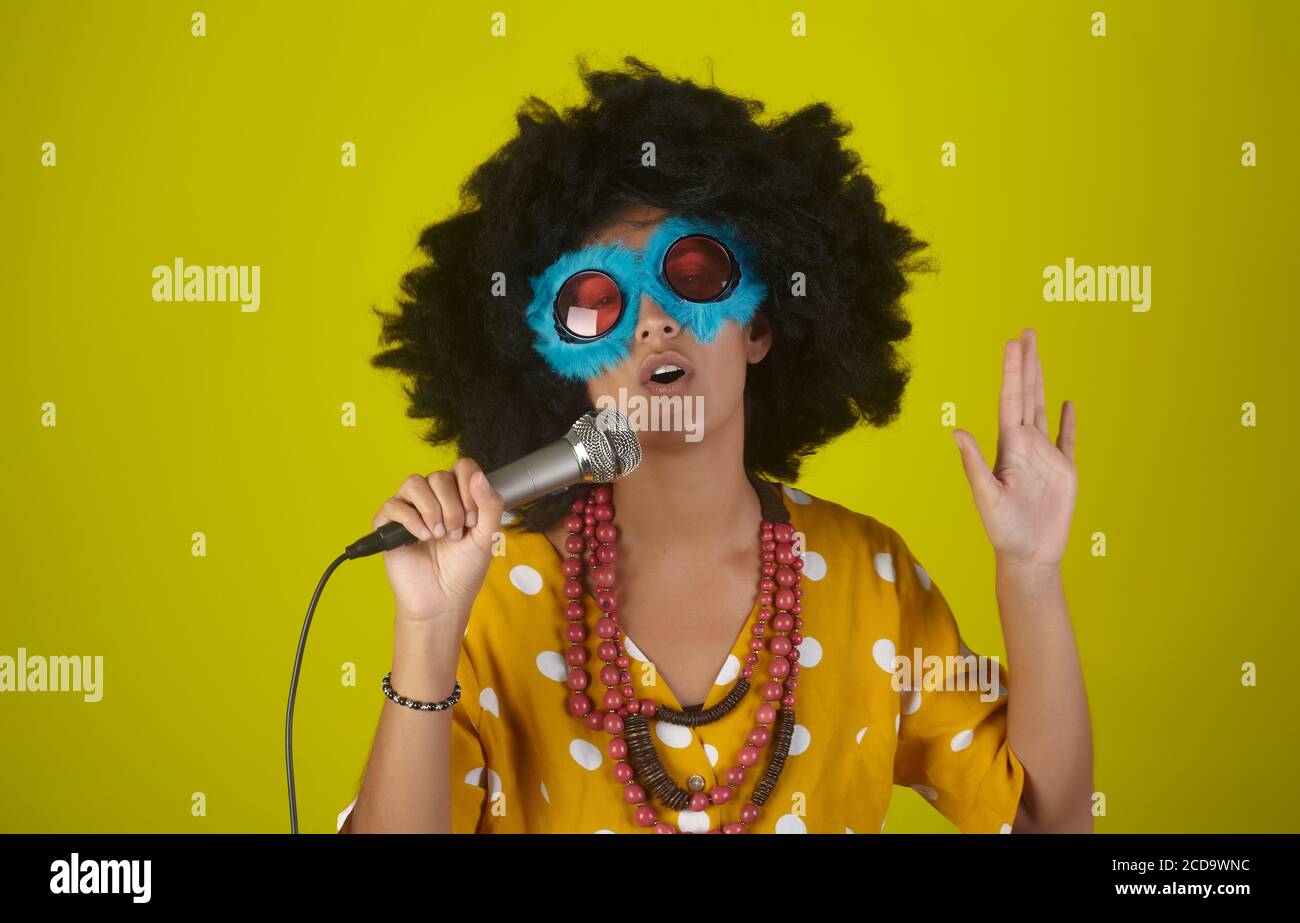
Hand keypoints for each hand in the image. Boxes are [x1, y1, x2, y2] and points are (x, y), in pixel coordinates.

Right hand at [371, 457, 505, 623]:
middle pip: (439, 476)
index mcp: (458, 497)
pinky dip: (410, 520)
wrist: (443, 600)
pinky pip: (393, 505)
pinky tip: (422, 537)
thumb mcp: (488, 536)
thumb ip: (490, 504)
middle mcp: (433, 498)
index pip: (462, 467)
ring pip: (414, 483)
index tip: (473, 519)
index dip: (469, 488)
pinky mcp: (389, 525)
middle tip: (455, 535)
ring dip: (431, 509)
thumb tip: (478, 475)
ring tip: (438, 535)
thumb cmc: (464, 570)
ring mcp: (410, 510)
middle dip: (452, 507)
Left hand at [952, 328, 1076, 569]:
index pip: (1010, 400)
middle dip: (1026, 364)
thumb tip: (956, 432)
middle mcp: (1024, 445)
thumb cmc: (1003, 530)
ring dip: (1041, 381)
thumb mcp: (986, 496)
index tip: (1013, 344)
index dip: (1012, 372)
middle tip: (1026, 333)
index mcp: (1007, 447)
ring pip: (1043, 409)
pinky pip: (1067, 439)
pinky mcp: (1064, 471)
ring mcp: (1045, 456)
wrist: (1028, 554)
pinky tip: (1069, 403)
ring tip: (1038, 354)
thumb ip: (974, 464)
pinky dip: (1069, 421)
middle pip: (1026, 395)